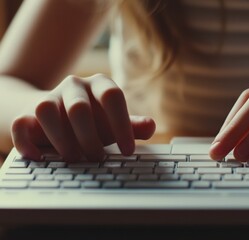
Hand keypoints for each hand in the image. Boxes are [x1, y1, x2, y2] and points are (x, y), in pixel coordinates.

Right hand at [11, 74, 155, 160]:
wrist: (58, 115)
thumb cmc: (94, 121)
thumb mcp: (115, 123)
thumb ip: (133, 126)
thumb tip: (151, 126)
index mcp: (100, 84)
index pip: (112, 96)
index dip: (121, 125)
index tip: (128, 151)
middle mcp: (74, 85)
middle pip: (78, 107)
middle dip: (90, 137)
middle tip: (98, 159)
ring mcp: (48, 96)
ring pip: (46, 110)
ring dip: (61, 140)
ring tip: (74, 159)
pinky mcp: (26, 112)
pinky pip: (21, 123)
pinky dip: (26, 143)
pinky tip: (41, 158)